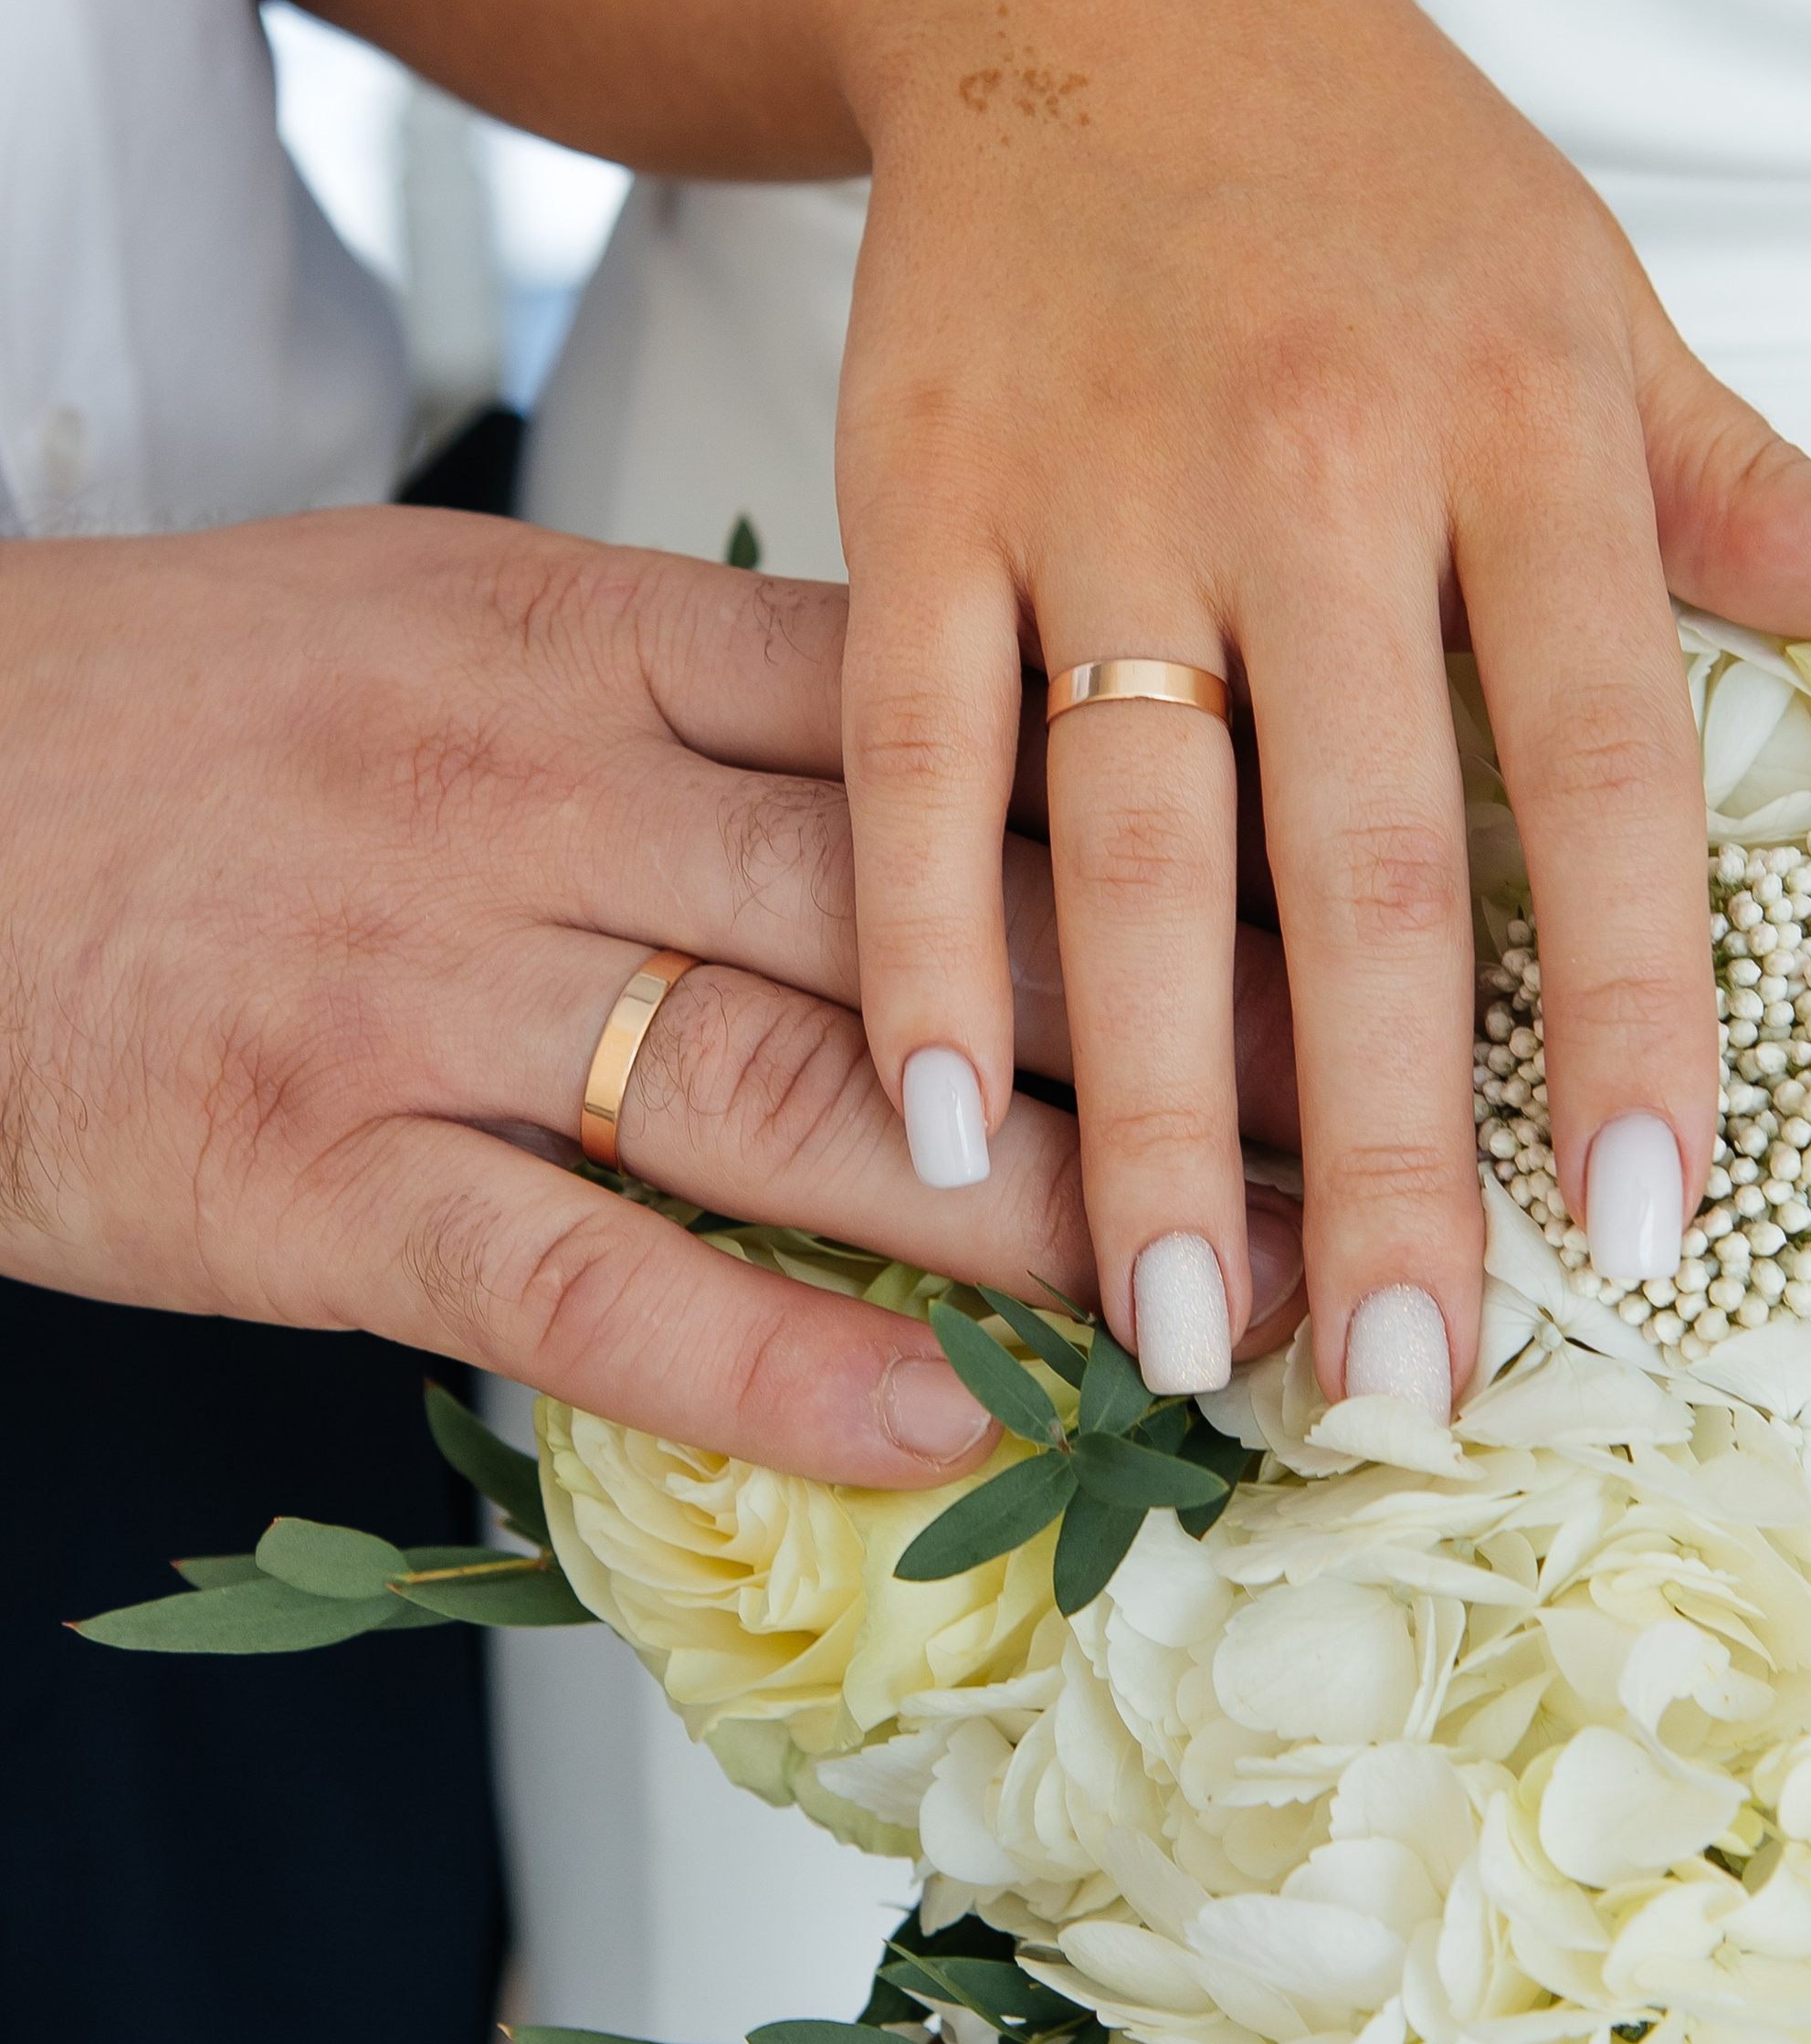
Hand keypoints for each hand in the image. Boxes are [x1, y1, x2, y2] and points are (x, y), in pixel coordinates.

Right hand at [0, 512, 1302, 1477]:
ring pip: (804, 1102)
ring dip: (1050, 1218)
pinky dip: (763, 1357)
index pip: (943, 723)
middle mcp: (540, 797)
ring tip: (1257, 1307)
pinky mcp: (309, 1172)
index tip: (1361, 899)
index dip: (1179, 823)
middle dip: (1194, 1036)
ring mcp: (429, 988)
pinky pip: (574, 1278)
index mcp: (587, 638)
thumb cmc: (165, 708)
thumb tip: (926, 745)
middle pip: (931, 923)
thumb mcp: (438, 611)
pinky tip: (942, 1432)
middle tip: (1413, 1132)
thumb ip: (676, 678)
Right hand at [187, 0, 1810, 1414]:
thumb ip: (1760, 484)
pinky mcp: (910, 479)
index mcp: (1525, 426)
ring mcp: (1099, 472)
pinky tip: (944, 1126)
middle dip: (1382, 1139)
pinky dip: (922, 935)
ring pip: (1127, 835)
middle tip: (1394, 1379)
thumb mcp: (1595, 295)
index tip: (1647, 1227)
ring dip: (1149, 1098)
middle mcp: (1321, 459)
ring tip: (1177, 1320)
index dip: (1634, 1007)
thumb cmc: (1374, 169)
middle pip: (1362, 857)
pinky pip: (911, 743)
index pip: (1606, 768)